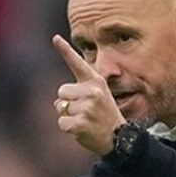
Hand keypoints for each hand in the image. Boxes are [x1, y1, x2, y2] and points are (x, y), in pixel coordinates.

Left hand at [52, 34, 124, 155]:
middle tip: (86, 111)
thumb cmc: (105, 116)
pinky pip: (62, 122)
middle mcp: (92, 92)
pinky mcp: (80, 123)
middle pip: (62, 91)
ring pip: (60, 108)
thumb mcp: (98, 98)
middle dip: (68, 102)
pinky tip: (83, 130)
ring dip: (68, 116)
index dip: (65, 50)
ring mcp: (86, 108)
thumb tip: (57, 103)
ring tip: (86, 121)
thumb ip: (79, 93)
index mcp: (96, 82)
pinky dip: (68, 128)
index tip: (55, 38)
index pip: (78, 64)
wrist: (120, 138)